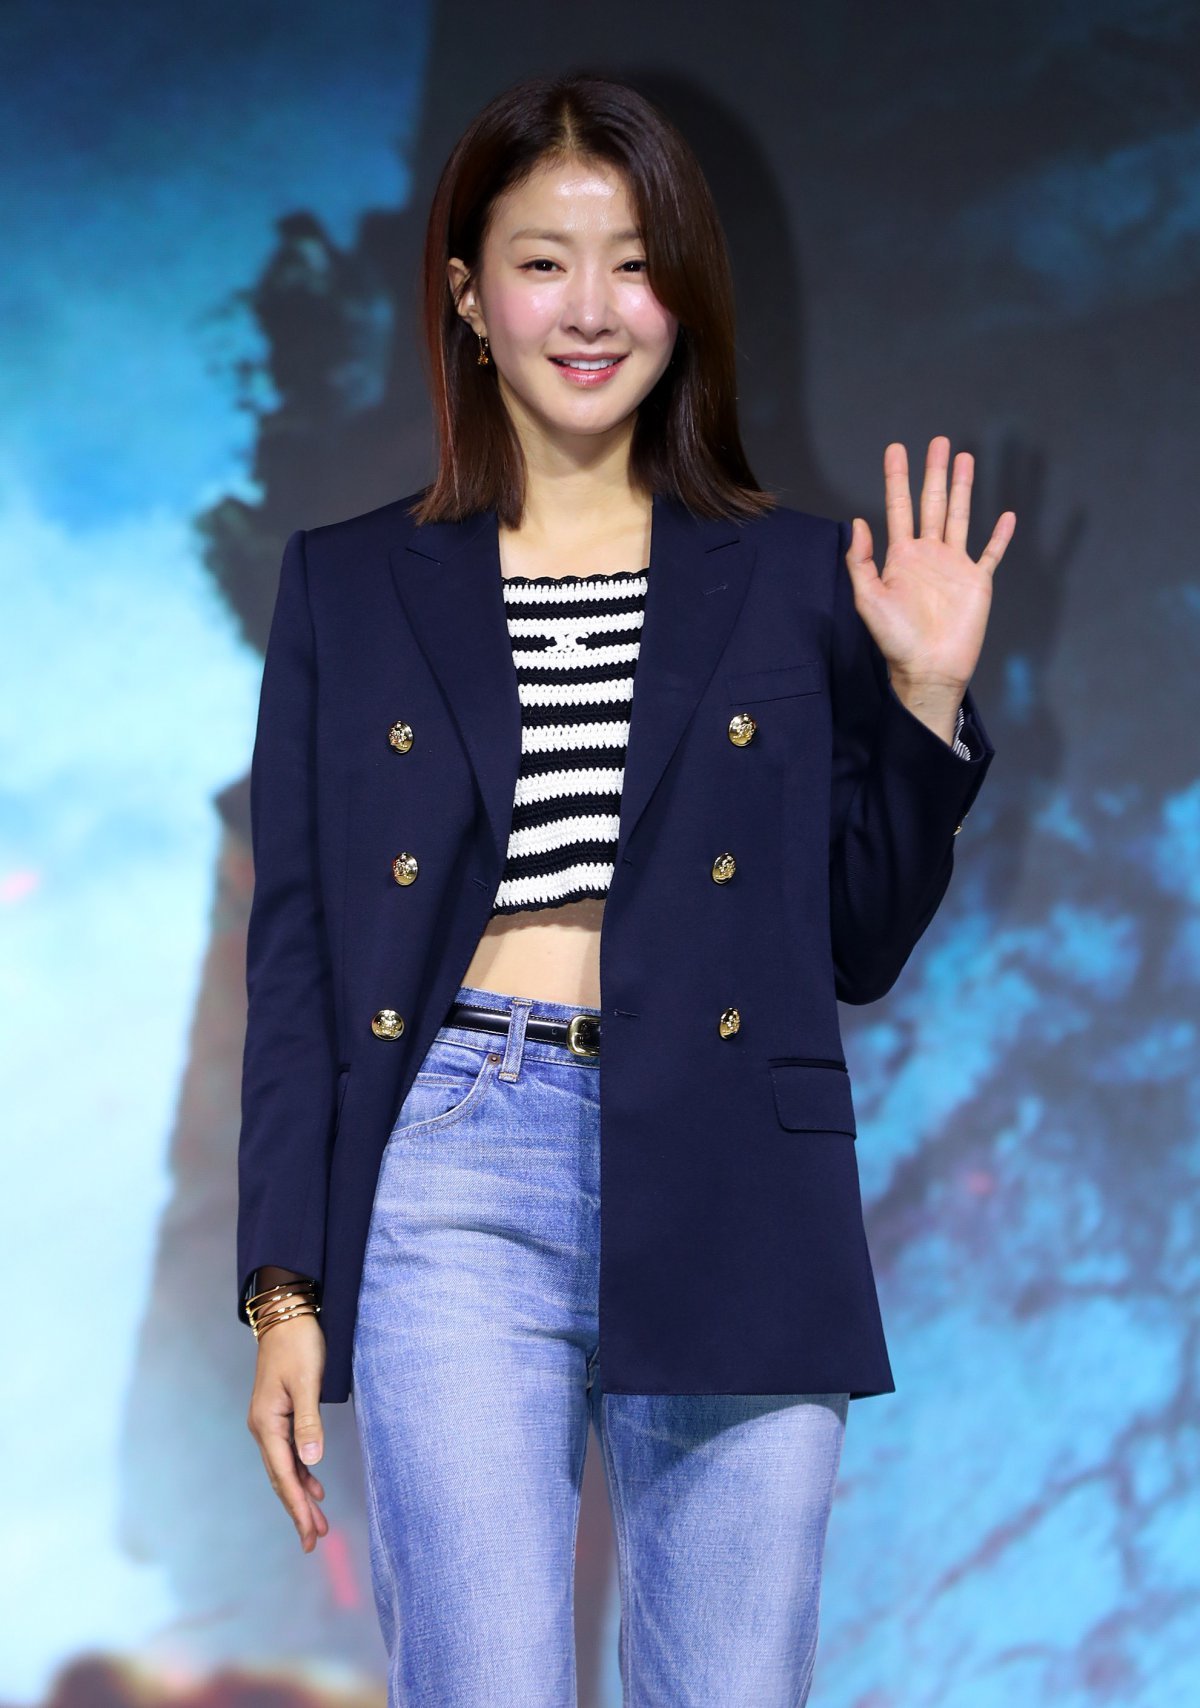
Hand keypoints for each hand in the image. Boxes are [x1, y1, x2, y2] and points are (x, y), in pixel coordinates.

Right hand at [246, 1315, 329, 1552]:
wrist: (287, 1314)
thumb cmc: (299, 1344)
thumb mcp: (307, 1382)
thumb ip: (309, 1422)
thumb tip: (312, 1463)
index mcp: (267, 1423)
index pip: (284, 1475)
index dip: (298, 1507)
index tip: (310, 1533)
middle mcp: (263, 1427)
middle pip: (281, 1478)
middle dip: (298, 1510)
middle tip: (314, 1540)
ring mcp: (269, 1421)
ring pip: (285, 1468)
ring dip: (301, 1495)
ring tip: (318, 1522)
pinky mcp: (279, 1413)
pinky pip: (288, 1453)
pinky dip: (301, 1473)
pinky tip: (314, 1485)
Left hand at [844, 437, 1013, 705]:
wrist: (928, 668)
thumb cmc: (895, 638)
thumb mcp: (868, 599)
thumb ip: (862, 561)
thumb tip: (858, 522)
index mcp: (901, 556)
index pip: (899, 507)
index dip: (896, 478)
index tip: (896, 449)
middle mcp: (929, 555)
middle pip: (932, 503)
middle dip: (934, 473)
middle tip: (939, 442)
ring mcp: (954, 566)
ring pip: (961, 517)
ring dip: (963, 488)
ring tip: (965, 459)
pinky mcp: (977, 582)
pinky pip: (991, 553)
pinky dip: (1000, 536)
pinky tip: (1008, 516)